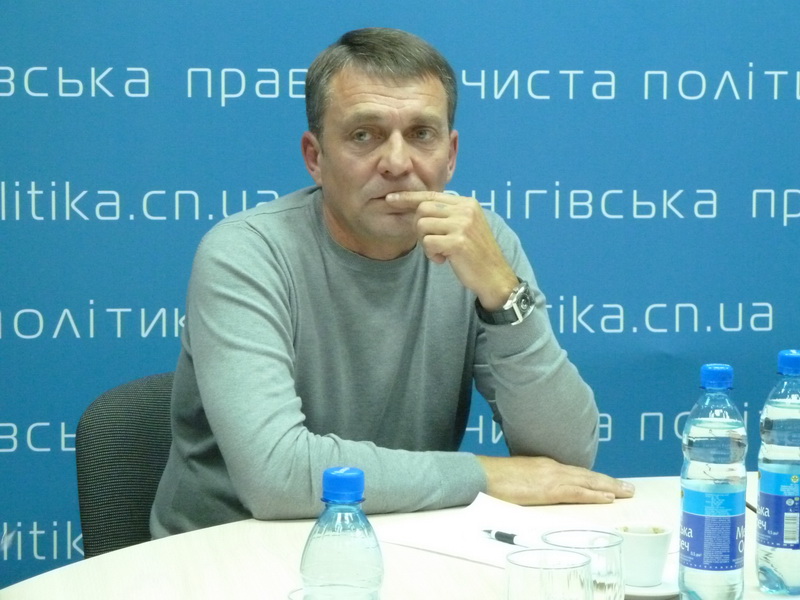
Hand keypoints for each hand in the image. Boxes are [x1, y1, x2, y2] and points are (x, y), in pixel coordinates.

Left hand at [385, 191, 516, 309]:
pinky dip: (431, 254)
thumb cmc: (475, 254)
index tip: (390, 198)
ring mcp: (462, 225)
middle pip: (422, 208)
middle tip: (431, 243)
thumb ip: (447, 214)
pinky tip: (444, 260)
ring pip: (422, 225)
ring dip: (425, 243)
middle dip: (419, 228)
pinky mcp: (458, 242)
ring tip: (440, 252)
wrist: (494, 276)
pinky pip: (427, 242)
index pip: (431, 194)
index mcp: (467, 203)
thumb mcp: (466, 226)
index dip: (408, 197)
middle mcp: (465, 210)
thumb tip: (417, 206)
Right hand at [476, 455, 634, 504]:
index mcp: (545, 466)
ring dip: (609, 487)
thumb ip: (531, 480)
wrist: (482, 474)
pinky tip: (607, 497)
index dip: (594, 479)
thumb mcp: (517, 476)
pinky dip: (594, 494)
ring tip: (626, 492)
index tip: (608, 483)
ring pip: (587, 482)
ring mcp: (551, 477)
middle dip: (609, 481)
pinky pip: (576, 493)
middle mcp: (552, 468)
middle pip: (587, 475)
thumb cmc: (494, 478)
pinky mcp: (548, 489)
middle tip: (629, 488)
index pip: (575, 472)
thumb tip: (537, 489)